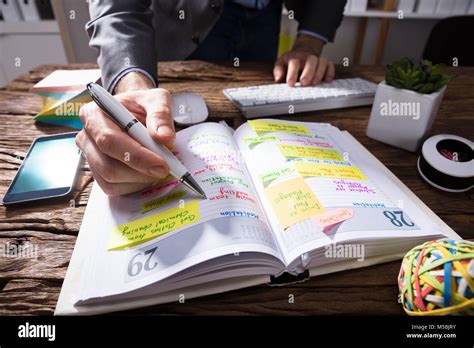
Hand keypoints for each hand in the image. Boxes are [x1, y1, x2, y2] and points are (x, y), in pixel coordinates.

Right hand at [76, 72, 174, 195]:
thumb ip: (161, 114)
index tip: (162, 164)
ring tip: (157, 167)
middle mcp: (87, 137)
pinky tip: (147, 172)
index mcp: (94, 114)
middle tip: (166, 170)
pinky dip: (135, 185)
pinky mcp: (97, 173)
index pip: (109, 140)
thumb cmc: (142, 106)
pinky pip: (114, 188)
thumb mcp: (156, 99)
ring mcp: (90, 157)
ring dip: (140, 179)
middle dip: (141, 172)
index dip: (137, 156)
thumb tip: (164, 137)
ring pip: (111, 180)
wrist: (136, 114)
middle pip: (108, 166)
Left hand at [273, 35, 334, 86]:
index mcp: (294, 57)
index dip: (292, 73)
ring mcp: (317, 59)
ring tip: (314, 83)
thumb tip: (278, 79)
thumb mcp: (280, 63)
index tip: (290, 84)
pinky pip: (330, 65)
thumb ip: (278, 71)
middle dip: (308, 73)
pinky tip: (327, 81)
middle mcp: (307, 57)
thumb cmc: (290, 62)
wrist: (303, 52)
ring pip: (322, 62)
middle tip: (304, 83)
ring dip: (319, 73)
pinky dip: (330, 72)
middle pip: (310, 61)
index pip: (294, 62)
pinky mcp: (325, 63)